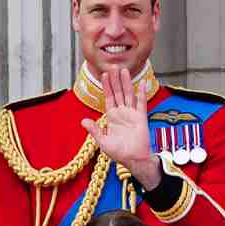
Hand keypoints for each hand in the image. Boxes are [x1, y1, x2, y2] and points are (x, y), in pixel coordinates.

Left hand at [80, 66, 159, 188]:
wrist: (134, 159)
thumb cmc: (119, 153)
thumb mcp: (103, 142)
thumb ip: (94, 130)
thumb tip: (83, 121)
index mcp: (112, 117)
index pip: (109, 98)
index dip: (106, 86)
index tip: (104, 75)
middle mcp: (122, 113)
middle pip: (118, 93)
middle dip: (115, 80)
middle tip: (114, 66)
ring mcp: (132, 114)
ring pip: (128, 94)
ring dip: (126, 83)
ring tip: (124, 70)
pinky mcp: (141, 118)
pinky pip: (141, 103)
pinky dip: (141, 94)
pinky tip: (141, 84)